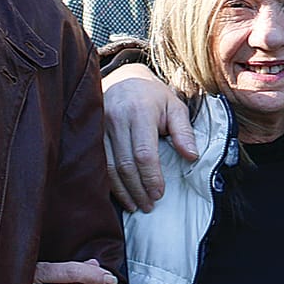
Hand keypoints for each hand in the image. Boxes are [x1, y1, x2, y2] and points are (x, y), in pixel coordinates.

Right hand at [104, 63, 193, 212]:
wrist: (124, 77)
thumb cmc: (153, 96)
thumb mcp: (175, 106)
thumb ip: (184, 131)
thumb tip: (192, 156)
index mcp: (139, 112)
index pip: (144, 154)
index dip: (151, 177)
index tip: (159, 194)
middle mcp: (116, 118)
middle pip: (125, 164)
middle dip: (138, 189)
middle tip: (149, 205)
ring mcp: (100, 126)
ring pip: (109, 167)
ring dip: (123, 191)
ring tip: (136, 205)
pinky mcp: (91, 132)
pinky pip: (99, 163)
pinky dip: (109, 182)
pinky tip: (119, 193)